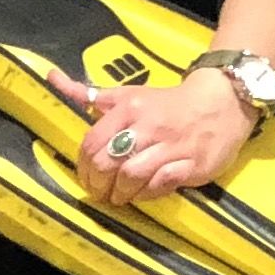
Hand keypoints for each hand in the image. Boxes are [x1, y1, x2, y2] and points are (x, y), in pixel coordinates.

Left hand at [53, 67, 253, 207]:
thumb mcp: (129, 93)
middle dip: (98, 184)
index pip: (92, 143)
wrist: (222, 102)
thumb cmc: (169, 102)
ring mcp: (171, 145)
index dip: (83, 167)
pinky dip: (146, 194)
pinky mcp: (191, 164)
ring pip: (131, 176)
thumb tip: (52, 78)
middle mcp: (148, 125)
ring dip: (120, 193)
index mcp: (129, 107)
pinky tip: (143, 193)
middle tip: (100, 192)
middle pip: (108, 162)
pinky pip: (160, 185)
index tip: (87, 177)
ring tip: (119, 197)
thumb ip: (90, 95)